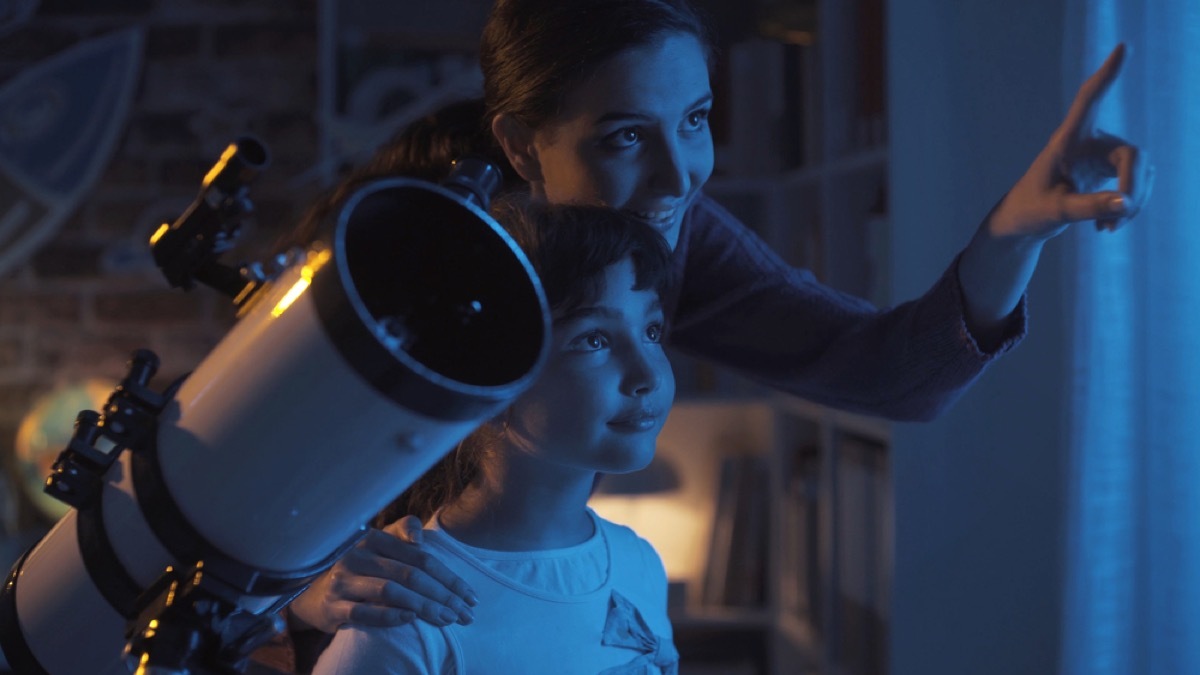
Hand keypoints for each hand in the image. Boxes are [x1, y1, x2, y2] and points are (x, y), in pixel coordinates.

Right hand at [287, 516, 476, 633]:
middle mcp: (357, 557)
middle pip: (410, 576)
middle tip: (465, 614)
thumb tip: (421, 539)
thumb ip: (404, 531)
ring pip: (390, 592)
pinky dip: (390, 616)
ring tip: (447, 619)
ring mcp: (343, 582)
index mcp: (375, 539)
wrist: (315, 590)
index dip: (450, 578)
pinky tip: (411, 618)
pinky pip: (365, 612)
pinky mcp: (333, 607)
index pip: (422, 558)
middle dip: (443, 596)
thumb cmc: (361, 566)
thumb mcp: (381, 543)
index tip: (470, 596)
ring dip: (423, 607)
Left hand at [988, 43, 1153, 239]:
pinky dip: (1127, 207)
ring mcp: (1100, 158)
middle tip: (1120, 219)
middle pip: (1131, 154)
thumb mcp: (1056, 211)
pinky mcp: (1107, 173)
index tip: (1122, 48)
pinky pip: (1135, 186)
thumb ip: (1088, 207)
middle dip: (1134, 187)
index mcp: (1067, 140)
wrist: (1022, 224)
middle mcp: (1088, 143)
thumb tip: (1126, 203)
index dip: (1106, 75)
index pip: (1089, 101)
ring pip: (1139, 172)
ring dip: (1132, 202)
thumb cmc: (1029, 211)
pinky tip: (1107, 227)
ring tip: (1108, 228)